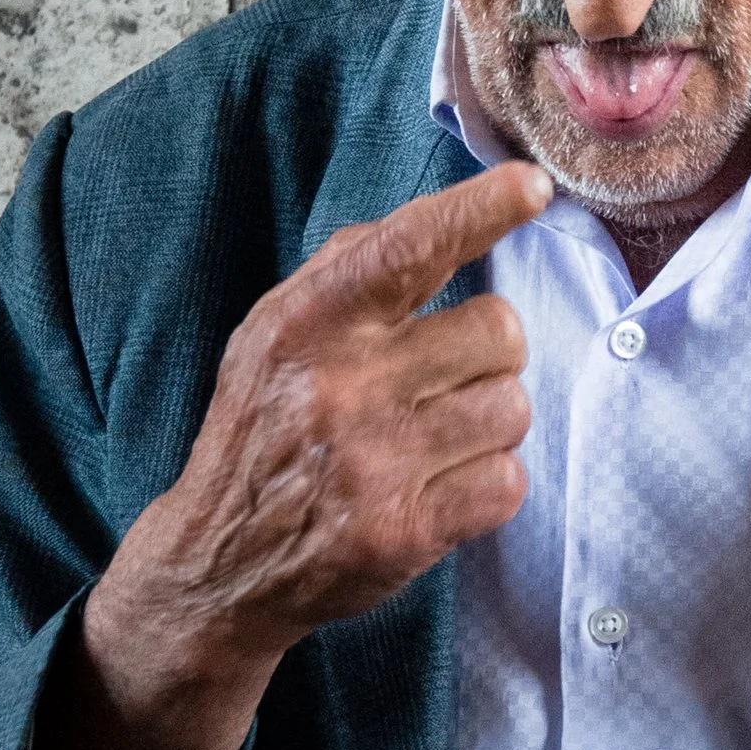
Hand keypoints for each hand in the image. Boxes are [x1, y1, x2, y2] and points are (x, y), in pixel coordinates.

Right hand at [21, 160, 549, 749]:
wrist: (219, 560)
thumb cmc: (264, 428)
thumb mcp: (275, 334)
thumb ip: (349, 271)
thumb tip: (449, 219)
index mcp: (308, 322)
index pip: (408, 246)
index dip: (479, 209)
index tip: (531, 189)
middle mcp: (340, 386)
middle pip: (498, 331)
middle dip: (487, 354)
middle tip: (443, 380)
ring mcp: (375, 462)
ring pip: (513, 408)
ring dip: (489, 423)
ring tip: (436, 439)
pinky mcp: (405, 531)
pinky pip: (508, 482)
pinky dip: (488, 485)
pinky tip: (440, 486)